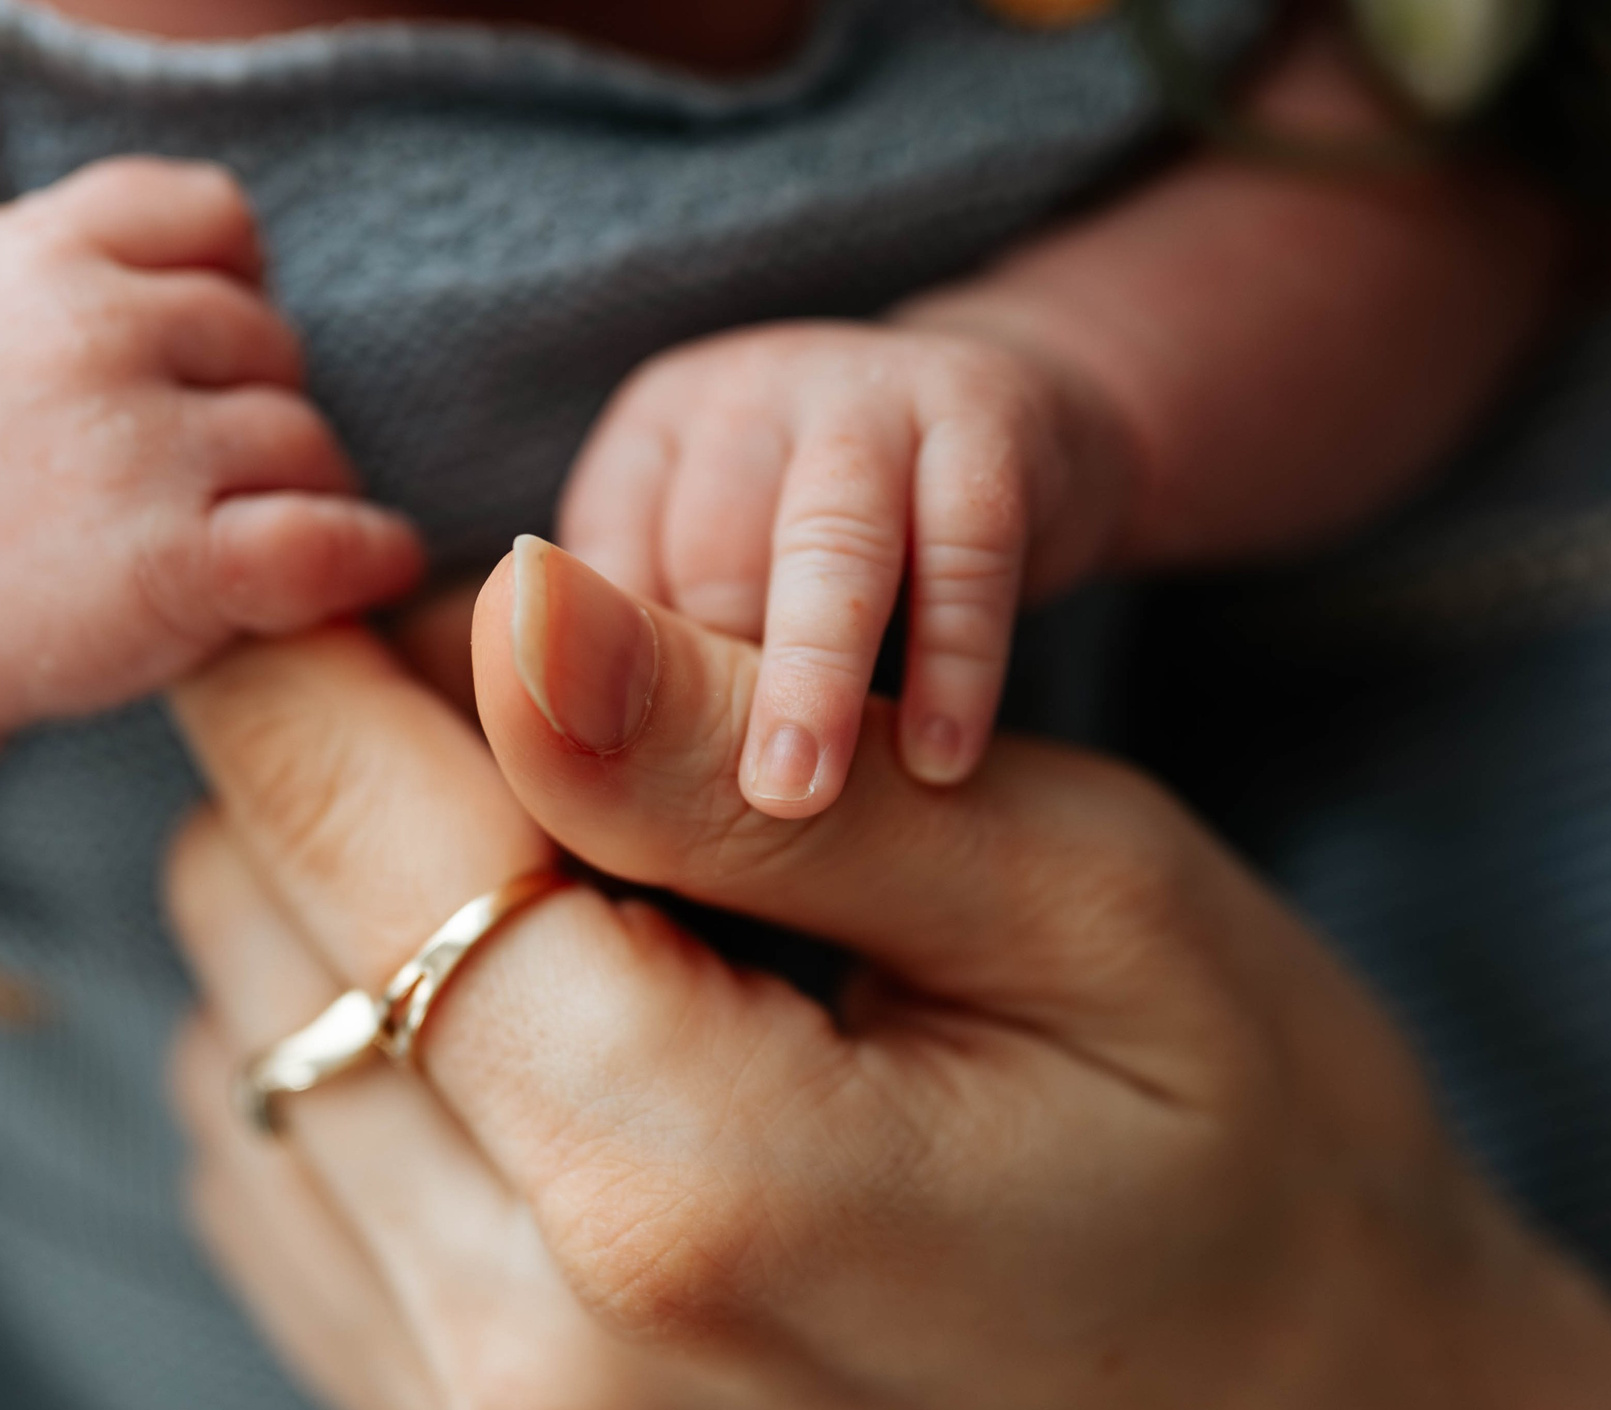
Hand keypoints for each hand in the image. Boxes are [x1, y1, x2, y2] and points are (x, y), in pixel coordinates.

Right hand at [0, 156, 422, 732]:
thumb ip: (93, 253)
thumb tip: (249, 262)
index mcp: (39, 251)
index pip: (216, 217)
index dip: (230, 286)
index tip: (198, 357)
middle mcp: (85, 331)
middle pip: (269, 337)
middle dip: (251, 403)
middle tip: (192, 473)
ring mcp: (131, 448)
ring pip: (303, 439)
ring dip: (296, 490)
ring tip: (226, 532)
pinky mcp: (171, 562)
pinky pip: (327, 537)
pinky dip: (367, 552)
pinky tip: (373, 562)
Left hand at [159, 543, 1610, 1409]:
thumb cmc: (1247, 1158)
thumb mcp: (1075, 894)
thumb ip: (755, 758)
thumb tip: (512, 603)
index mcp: (688, 1182)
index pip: (345, 833)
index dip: (300, 658)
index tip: (333, 564)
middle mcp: (533, 1352)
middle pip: (257, 940)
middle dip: (340, 778)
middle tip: (543, 734)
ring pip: (241, 1065)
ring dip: (336, 928)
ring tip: (565, 904)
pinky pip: (284, 1211)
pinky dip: (352, 1075)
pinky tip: (523, 1051)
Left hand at [557, 321, 1127, 812]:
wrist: (1030, 432)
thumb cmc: (830, 555)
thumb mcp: (724, 582)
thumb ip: (655, 662)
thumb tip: (580, 783)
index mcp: (651, 434)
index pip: (602, 568)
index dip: (614, 690)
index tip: (617, 798)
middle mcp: (744, 395)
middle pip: (705, 552)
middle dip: (705, 691)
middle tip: (699, 816)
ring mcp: (866, 392)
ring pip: (826, 542)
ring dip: (807, 677)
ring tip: (796, 795)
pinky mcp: (989, 413)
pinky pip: (966, 550)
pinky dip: (951, 663)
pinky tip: (936, 762)